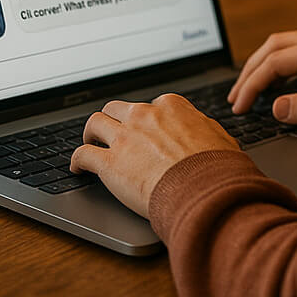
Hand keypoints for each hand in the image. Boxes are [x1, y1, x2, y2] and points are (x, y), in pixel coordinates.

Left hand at [71, 94, 239, 217]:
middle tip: (113, 134)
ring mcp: (125, 137)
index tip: (144, 131)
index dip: (146, 120)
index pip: (151, 105)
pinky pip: (82, 154)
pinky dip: (77, 160)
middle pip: (118, 109)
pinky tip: (77, 168)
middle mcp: (144, 115)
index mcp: (171, 106)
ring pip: (95, 122)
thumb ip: (204, 129)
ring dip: (91, 133)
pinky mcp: (109, 163)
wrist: (204, 190)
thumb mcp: (220, 137)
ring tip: (90, 143)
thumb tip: (204, 131)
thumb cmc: (217, 168)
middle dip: (114, 120)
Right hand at [227, 25, 296, 132]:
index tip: (240, 107)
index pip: (277, 60)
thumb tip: (277, 108)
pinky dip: (286, 66)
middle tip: (235, 98)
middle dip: (252, 70)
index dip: (253, 84)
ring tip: (251, 92)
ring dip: (268, 66)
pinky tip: (282, 86)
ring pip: (291, 45)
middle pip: (278, 44)